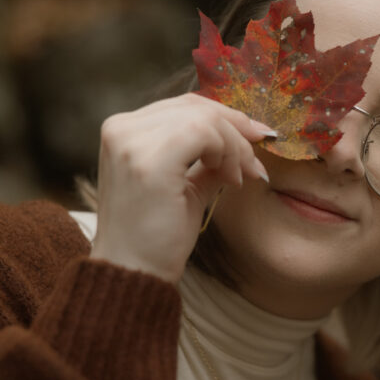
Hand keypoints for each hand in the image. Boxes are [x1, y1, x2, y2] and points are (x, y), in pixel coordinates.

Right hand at [90, 93, 273, 282]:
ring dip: (234, 146)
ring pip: (204, 118)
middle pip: (195, 106)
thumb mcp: (186, 185)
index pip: (184, 106)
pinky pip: (204, 133)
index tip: (258, 137)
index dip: (226, 117)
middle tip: (256, 161)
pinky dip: (227, 152)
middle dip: (237, 129)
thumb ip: (208, 158)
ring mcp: (131, 141)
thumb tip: (246, 139)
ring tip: (239, 177)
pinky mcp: (149, 159)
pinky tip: (230, 179)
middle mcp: (121, 128)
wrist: (135, 273)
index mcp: (124, 131)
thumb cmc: (158, 236)